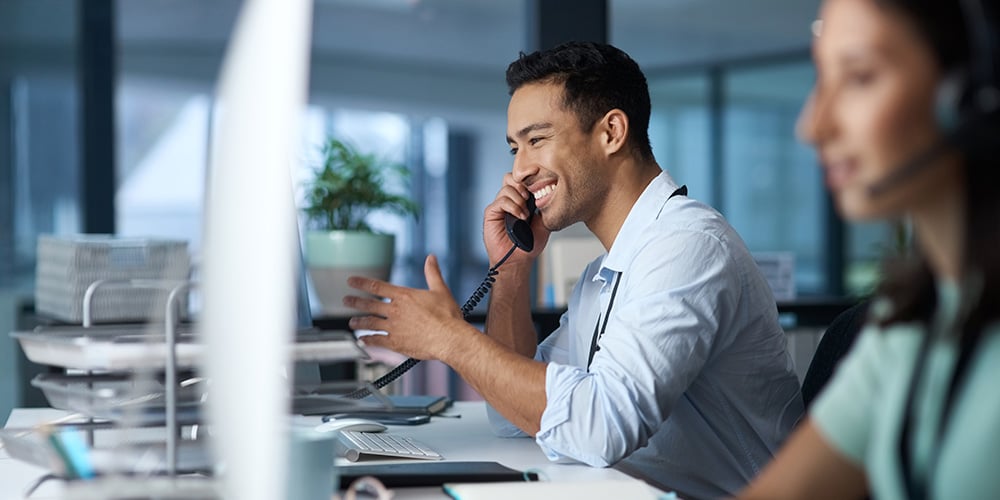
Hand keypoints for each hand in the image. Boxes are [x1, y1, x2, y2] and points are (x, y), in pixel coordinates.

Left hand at [343, 254, 475, 360]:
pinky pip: (377, 341)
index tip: (351, 281)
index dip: (361, 283)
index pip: (377, 286)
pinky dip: (368, 340)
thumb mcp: (441, 290)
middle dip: (355, 302)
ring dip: (359, 322)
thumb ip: (433, 273)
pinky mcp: (396, 343)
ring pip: (370, 323)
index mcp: (404, 296)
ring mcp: (394, 327)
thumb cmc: (447, 316)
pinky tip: (363, 340)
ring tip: (351, 322)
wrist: (449, 338)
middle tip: (346, 301)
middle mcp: (395, 310)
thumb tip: (431, 258)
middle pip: (369, 305)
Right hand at [483, 173, 549, 265]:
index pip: (521, 180)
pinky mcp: (491, 213)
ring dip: (519, 200)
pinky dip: (512, 206)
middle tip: (530, 198)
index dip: (529, 180)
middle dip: (523, 185)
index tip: (540, 187)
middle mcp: (508, 201)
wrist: (518, 260)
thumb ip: (544, 207)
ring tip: (525, 215)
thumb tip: (545, 192)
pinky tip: (520, 217)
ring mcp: (499, 207)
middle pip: (510, 178)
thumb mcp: (543, 223)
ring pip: (507, 188)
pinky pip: (500, 201)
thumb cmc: (529, 245)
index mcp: (520, 201)